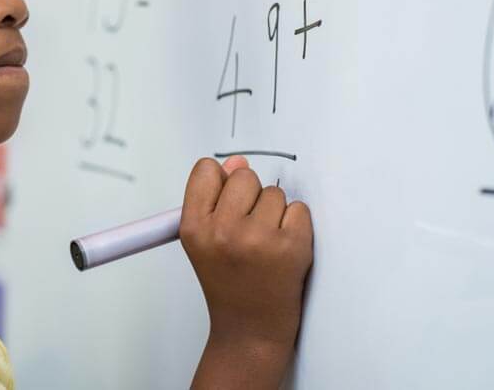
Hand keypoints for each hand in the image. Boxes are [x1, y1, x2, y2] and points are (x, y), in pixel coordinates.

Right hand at [180, 156, 312, 386]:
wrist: (250, 330)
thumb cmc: (229, 284)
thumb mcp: (205, 241)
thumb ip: (215, 199)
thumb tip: (237, 162)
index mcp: (194, 228)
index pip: (206, 170)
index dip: (221, 182)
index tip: (227, 200)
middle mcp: (223, 231)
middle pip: (244, 176)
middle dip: (250, 197)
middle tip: (248, 230)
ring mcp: (258, 239)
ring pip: (274, 193)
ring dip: (275, 213)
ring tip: (265, 244)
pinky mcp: (291, 247)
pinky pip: (299, 210)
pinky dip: (296, 226)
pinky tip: (283, 249)